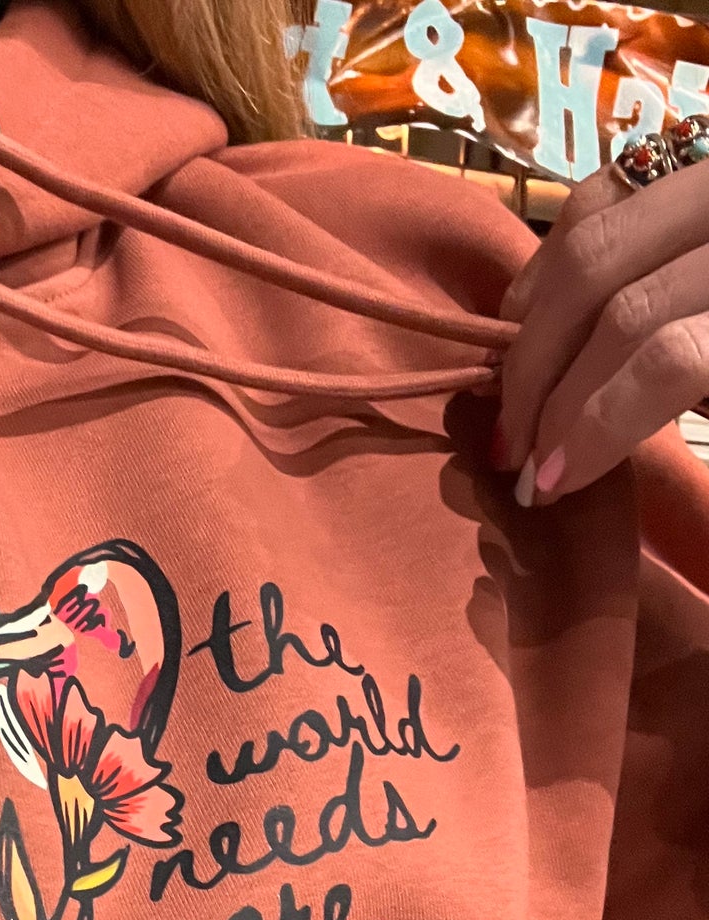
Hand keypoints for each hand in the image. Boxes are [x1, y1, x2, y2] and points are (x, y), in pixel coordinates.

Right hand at [495, 150, 708, 504]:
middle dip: (547, 390)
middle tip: (513, 457)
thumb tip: (592, 456)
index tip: (550, 488)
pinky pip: (598, 194)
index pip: (666, 360)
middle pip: (614, 302)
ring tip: (512, 402)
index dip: (596, 428)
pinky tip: (526, 325)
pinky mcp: (695, 149)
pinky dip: (547, 266)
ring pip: (591, 243)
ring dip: (531, 333)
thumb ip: (700, 398)